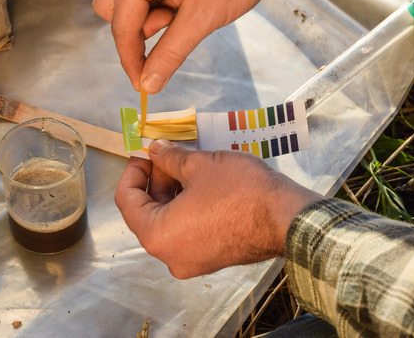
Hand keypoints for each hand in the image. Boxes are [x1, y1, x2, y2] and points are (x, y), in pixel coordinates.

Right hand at [93, 0, 309, 92]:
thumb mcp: (203, 18)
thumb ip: (169, 53)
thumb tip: (148, 83)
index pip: (120, 23)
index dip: (131, 58)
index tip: (142, 82)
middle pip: (112, 7)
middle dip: (139, 28)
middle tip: (173, 28)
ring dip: (149, 13)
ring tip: (184, 8)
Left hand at [115, 140, 322, 278]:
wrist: (287, 218)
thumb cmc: (241, 192)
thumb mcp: (198, 165)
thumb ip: (168, 158)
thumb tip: (156, 150)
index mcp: (158, 236)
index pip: (126, 201)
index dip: (132, 171)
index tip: (144, 154)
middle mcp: (170, 256)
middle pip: (148, 212)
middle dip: (156, 180)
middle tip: (170, 154)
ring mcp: (192, 261)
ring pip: (169, 221)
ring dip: (173, 192)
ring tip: (188, 164)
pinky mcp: (211, 258)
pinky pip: (188, 231)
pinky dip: (188, 207)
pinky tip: (202, 183)